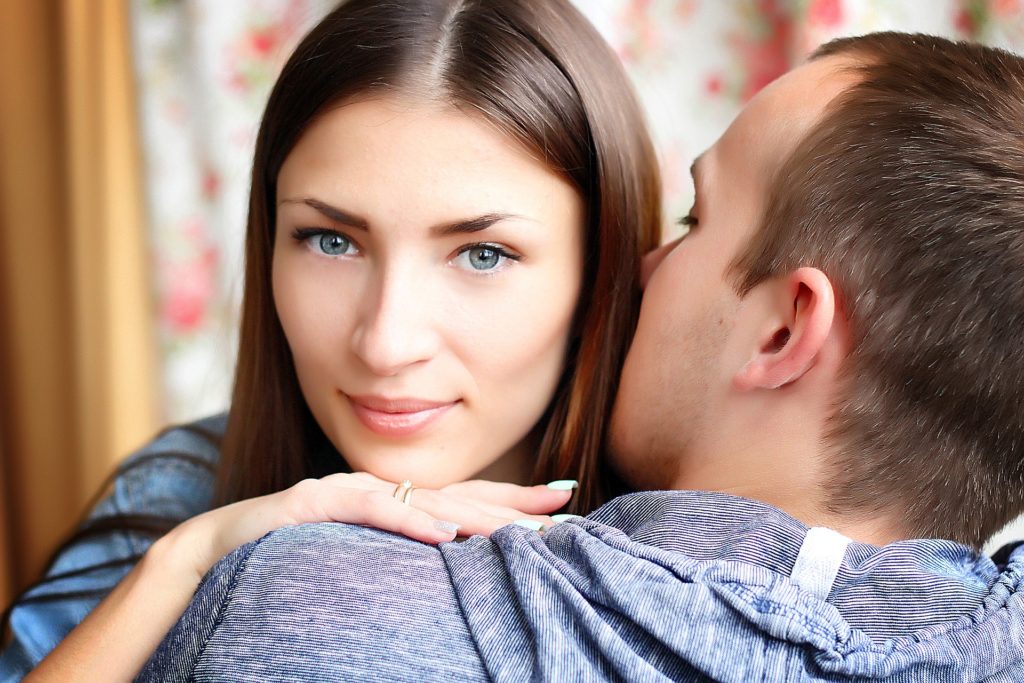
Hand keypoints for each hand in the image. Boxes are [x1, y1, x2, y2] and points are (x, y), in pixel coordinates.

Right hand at [163, 472, 576, 582]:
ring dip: (474, 514)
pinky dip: (406, 520)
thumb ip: (398, 553)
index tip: (564, 502)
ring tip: (523, 529)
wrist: (205, 554)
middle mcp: (373, 491)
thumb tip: (450, 561)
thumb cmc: (282, 556)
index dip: (513, 499)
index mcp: (389, 503)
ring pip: (421, 501)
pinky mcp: (309, 506)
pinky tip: (444, 534)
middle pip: (455, 498)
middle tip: (564, 514)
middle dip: (512, 507)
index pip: (463, 499)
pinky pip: (365, 511)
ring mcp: (343, 493)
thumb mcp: (354, 558)